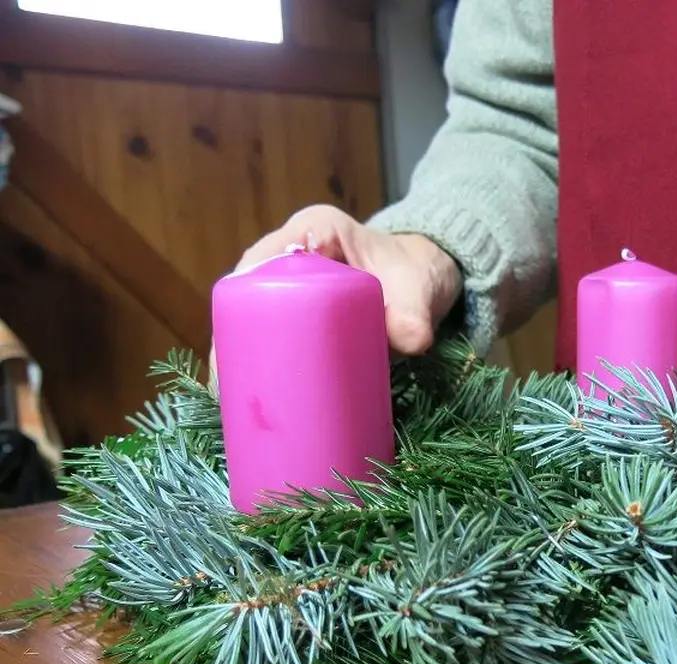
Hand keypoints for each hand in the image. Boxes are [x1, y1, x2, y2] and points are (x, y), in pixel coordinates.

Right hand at [209, 205, 461, 379]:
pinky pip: (268, 332)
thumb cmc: (417, 272)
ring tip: (228, 396)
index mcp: (316, 229)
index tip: (236, 339)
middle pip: (245, 292)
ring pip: (249, 316)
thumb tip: (412, 341)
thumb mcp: (418, 287)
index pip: (263, 258)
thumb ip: (416, 310)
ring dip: (237, 352)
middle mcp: (293, 252)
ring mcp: (291, 284)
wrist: (425, 279)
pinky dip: (257, 359)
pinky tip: (245, 394)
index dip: (243, 298)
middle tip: (227, 381)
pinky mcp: (297, 312)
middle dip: (229, 335)